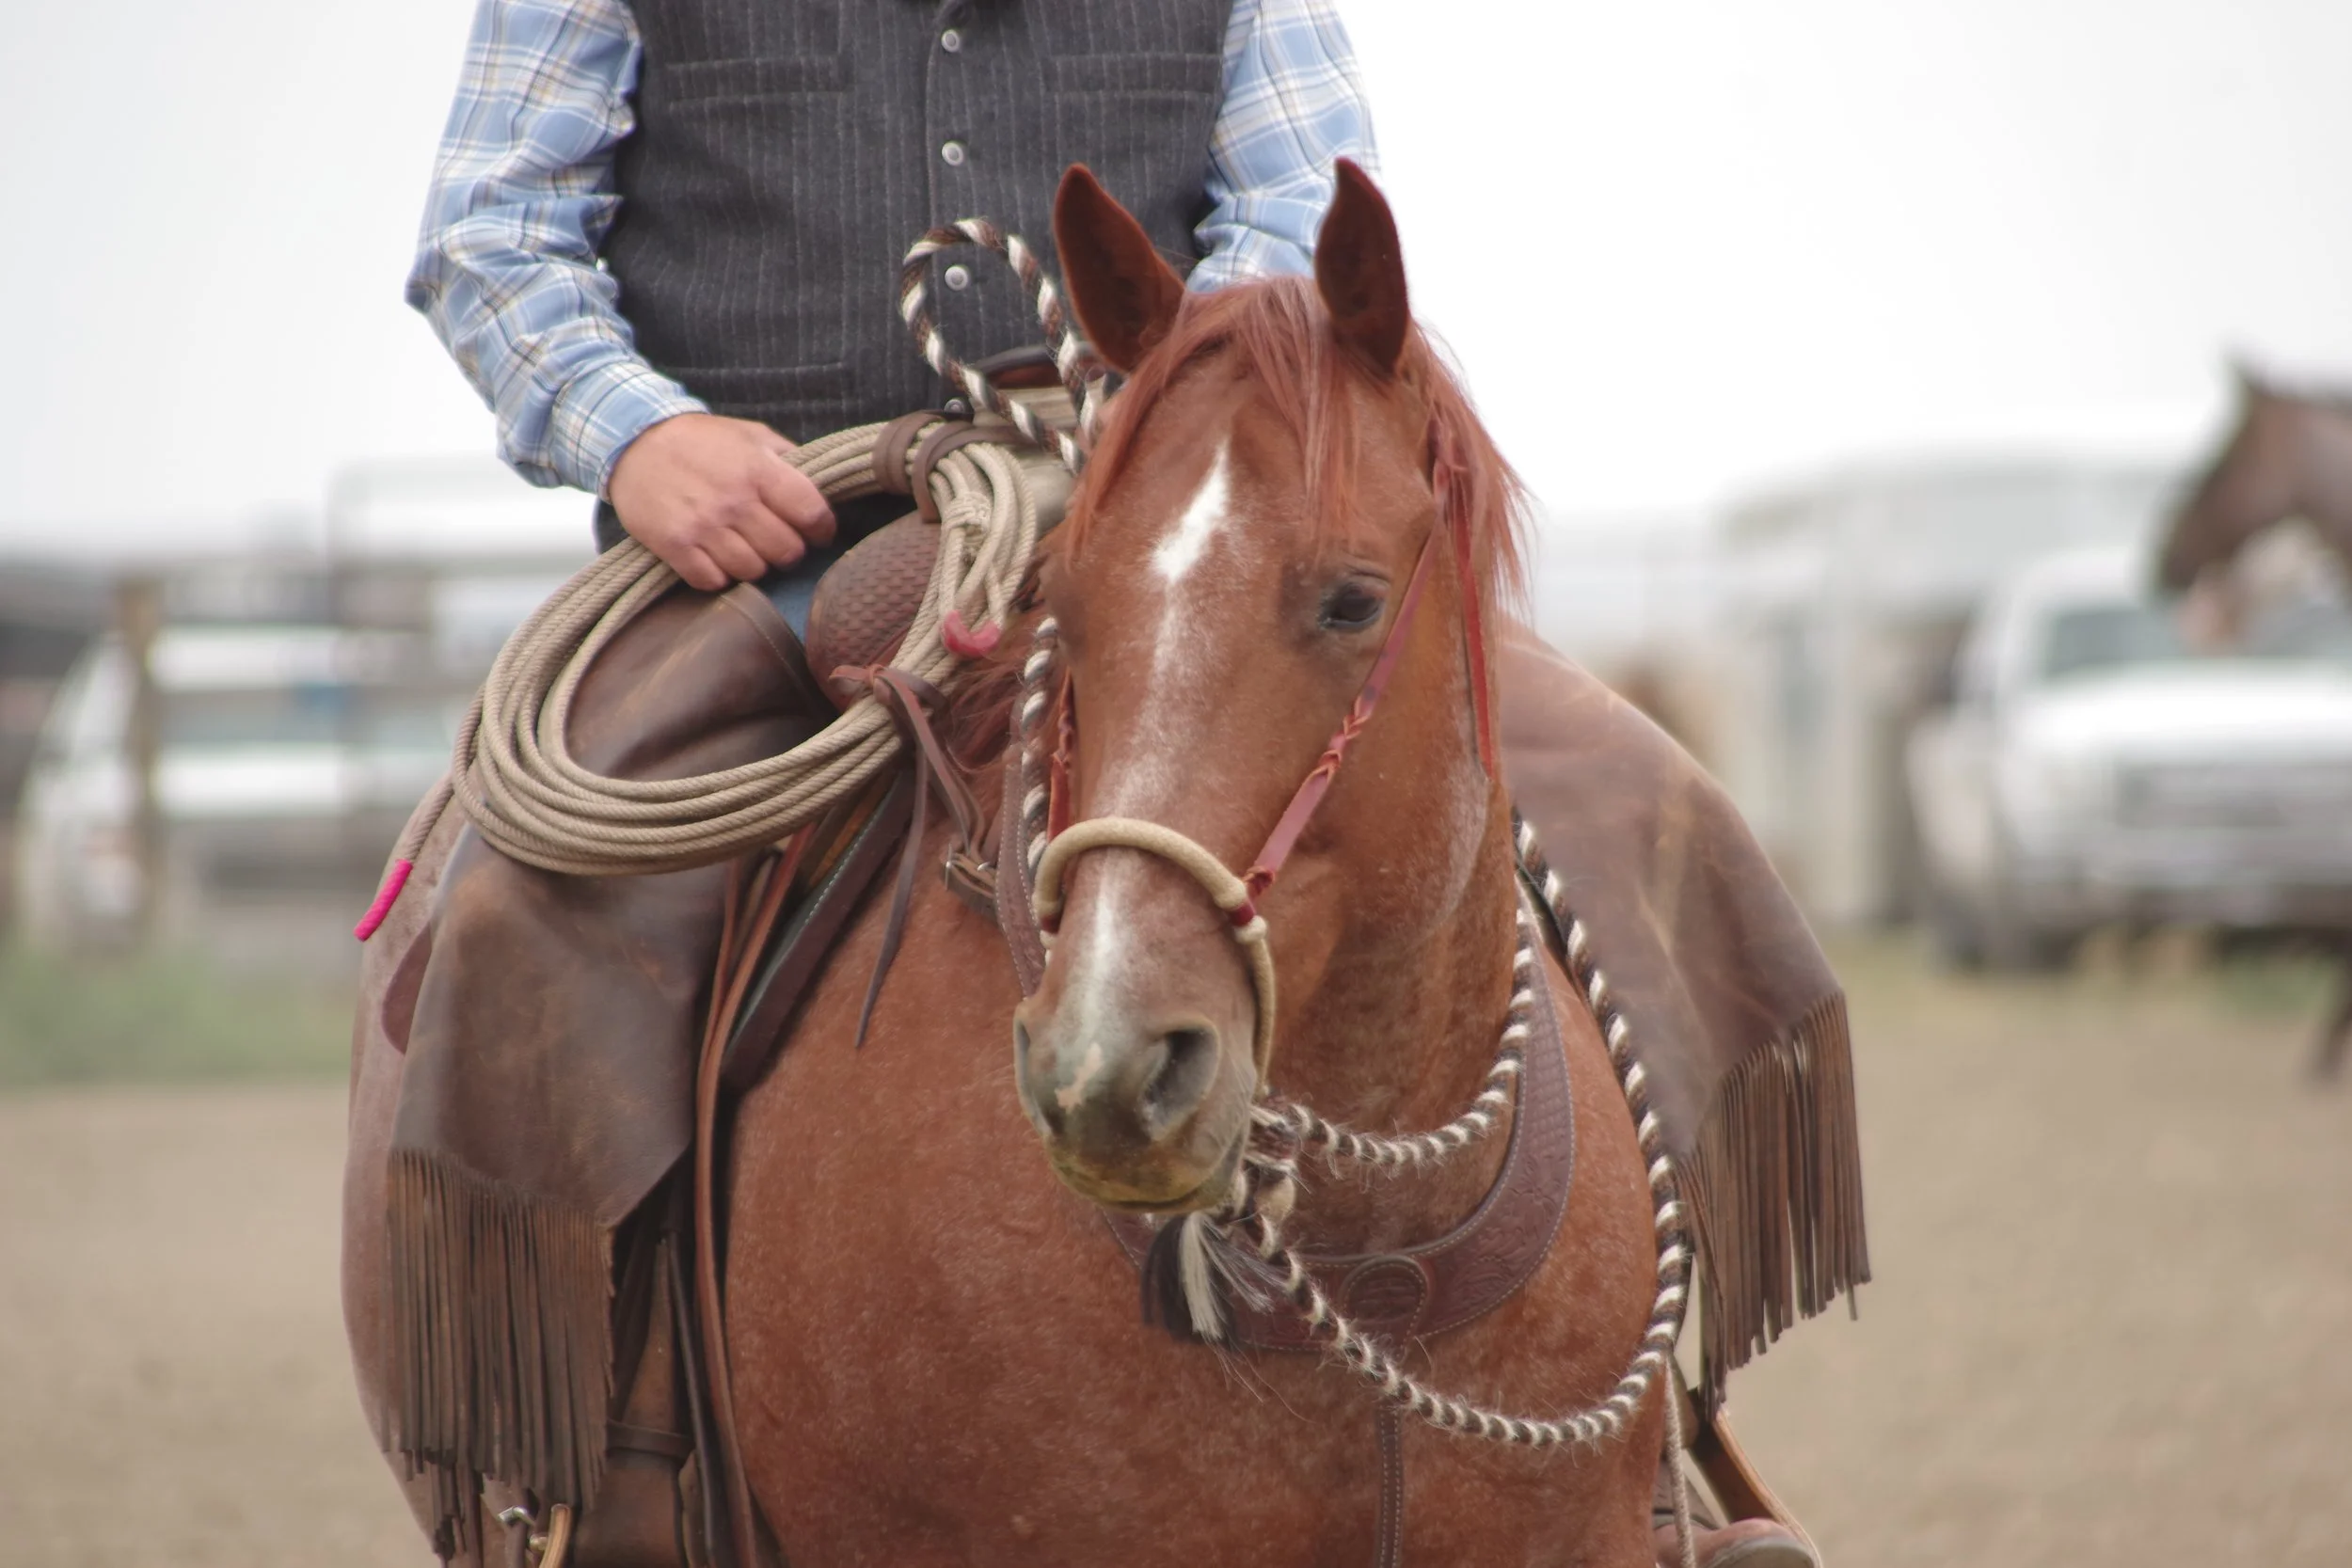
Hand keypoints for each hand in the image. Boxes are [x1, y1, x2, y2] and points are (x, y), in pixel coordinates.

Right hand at [608, 413, 835, 590]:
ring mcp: (703, 525)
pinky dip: (719, 575)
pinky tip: (716, 557)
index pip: (812, 514)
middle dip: (788, 550)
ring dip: (754, 564)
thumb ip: (788, 459)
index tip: (817, 533)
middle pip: (786, 551)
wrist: (633, 441)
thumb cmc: (700, 440)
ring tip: (745, 547)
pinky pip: (713, 581)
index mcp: (758, 469)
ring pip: (753, 571)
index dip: (822, 530)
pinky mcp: (675, 544)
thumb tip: (824, 486)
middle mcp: (734, 500)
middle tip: (776, 541)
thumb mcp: (750, 435)